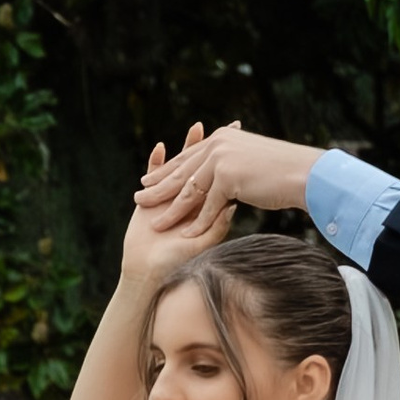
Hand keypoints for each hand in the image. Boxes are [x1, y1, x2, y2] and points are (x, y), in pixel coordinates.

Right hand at [118, 123, 233, 286]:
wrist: (149, 271)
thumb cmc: (177, 262)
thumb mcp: (202, 245)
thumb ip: (216, 225)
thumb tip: (233, 204)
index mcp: (204, 207)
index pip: (221, 179)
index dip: (233, 163)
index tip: (250, 148)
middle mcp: (189, 198)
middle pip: (204, 165)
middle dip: (217, 147)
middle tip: (231, 128)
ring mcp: (169, 195)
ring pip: (181, 164)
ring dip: (189, 146)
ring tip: (199, 127)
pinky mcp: (150, 196)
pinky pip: (153, 173)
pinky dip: (156, 161)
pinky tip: (162, 147)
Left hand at [134, 122, 320, 225]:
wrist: (306, 173)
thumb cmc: (287, 170)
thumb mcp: (255, 161)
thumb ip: (236, 164)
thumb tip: (227, 173)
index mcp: (222, 139)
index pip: (187, 156)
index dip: (167, 169)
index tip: (150, 178)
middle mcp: (217, 145)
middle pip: (181, 171)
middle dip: (158, 186)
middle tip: (139, 198)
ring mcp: (221, 160)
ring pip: (189, 190)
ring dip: (171, 209)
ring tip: (155, 223)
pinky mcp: (227, 177)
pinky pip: (207, 206)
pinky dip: (196, 223)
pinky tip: (185, 235)